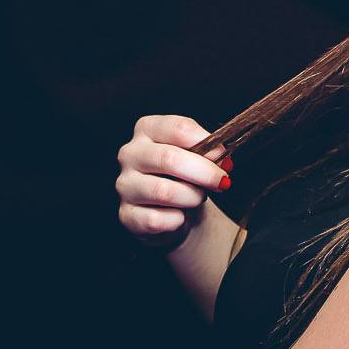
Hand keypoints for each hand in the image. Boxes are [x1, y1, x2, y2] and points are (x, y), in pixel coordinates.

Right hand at [116, 116, 230, 247]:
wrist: (177, 213)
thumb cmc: (188, 178)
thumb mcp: (200, 158)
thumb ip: (210, 152)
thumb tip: (220, 155)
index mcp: (148, 129)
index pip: (179, 128)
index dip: (208, 144)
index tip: (224, 158)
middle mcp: (130, 153)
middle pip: (169, 158)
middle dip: (204, 173)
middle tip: (223, 182)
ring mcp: (124, 184)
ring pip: (163, 191)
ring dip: (192, 197)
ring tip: (199, 198)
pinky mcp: (127, 214)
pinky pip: (156, 219)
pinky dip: (177, 220)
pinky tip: (180, 216)